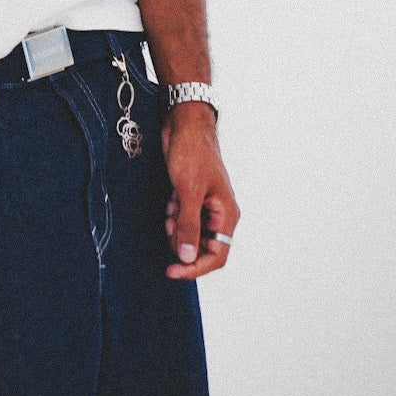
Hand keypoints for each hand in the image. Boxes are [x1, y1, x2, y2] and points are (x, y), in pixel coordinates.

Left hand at [161, 106, 238, 278]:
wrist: (184, 124)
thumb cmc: (192, 152)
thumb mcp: (188, 191)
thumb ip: (188, 225)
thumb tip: (187, 258)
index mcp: (226, 214)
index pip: (216, 256)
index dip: (195, 268)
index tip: (172, 271)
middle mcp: (219, 214)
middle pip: (202, 248)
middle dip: (182, 240)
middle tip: (169, 223)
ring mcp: (205, 206)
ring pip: (189, 234)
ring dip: (175, 227)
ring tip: (170, 206)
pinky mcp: (192, 198)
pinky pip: (182, 219)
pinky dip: (173, 214)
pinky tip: (171, 198)